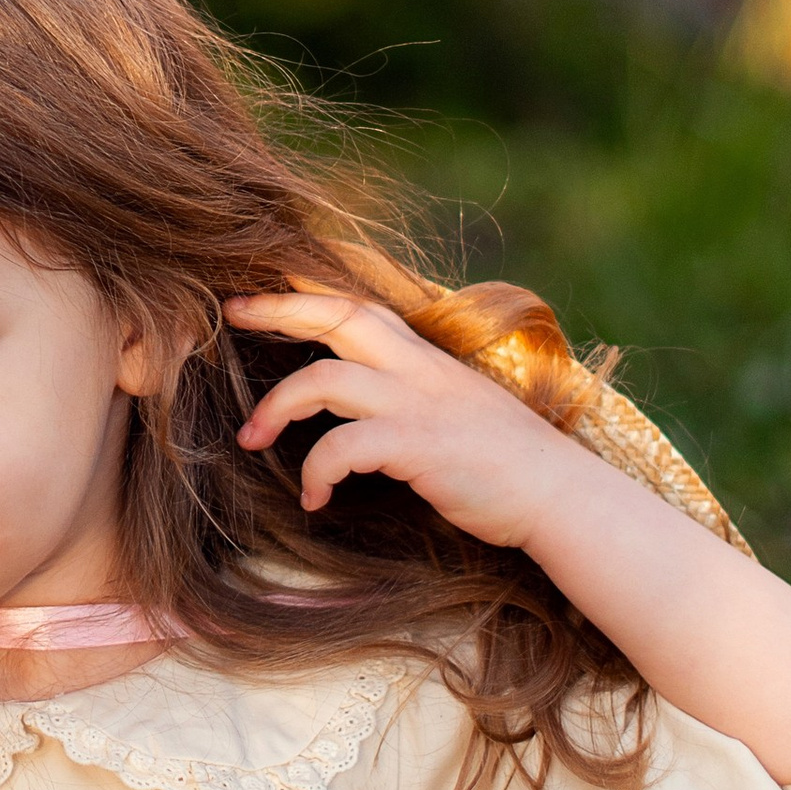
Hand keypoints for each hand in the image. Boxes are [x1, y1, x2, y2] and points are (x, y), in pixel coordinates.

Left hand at [225, 287, 583, 549]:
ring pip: (325, 380)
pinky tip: (313, 498)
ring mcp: (419, 406)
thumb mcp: (456, 409)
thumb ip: (412, 394)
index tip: (259, 292)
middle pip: (338, 316)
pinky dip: (315, 470)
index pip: (360, 306)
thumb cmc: (506, 464)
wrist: (560, 496)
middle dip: (277, 309)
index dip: (306, 292)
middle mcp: (420, 371)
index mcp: (425, 360)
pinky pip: (343, 446)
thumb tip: (363, 403)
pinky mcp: (420, 447)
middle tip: (229, 314)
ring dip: (276, 408)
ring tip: (250, 438)